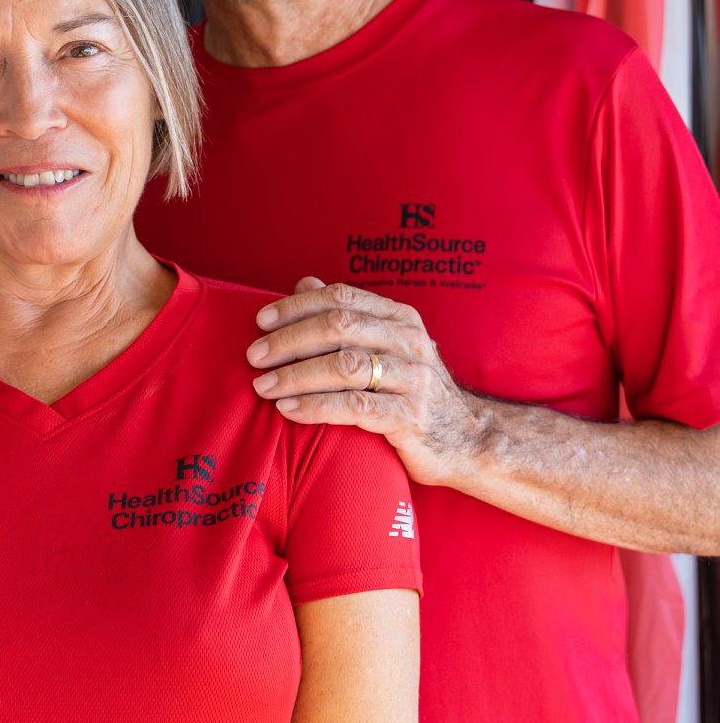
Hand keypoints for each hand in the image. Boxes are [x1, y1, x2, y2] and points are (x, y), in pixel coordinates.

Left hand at [246, 277, 489, 487]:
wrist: (467, 440)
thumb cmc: (411, 390)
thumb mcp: (385, 346)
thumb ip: (347, 316)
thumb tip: (304, 282)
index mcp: (399, 318)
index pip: (341, 297)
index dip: (297, 306)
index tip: (260, 321)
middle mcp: (409, 342)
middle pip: (339, 327)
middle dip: (289, 340)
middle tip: (255, 357)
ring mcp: (413, 379)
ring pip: (344, 367)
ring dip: (296, 375)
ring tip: (263, 387)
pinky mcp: (411, 418)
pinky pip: (354, 407)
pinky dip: (316, 406)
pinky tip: (289, 410)